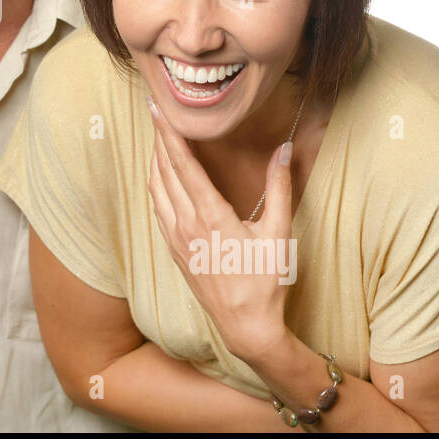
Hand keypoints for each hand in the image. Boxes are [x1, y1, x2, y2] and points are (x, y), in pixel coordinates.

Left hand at [146, 95, 292, 361]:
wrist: (245, 326)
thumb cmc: (266, 281)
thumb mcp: (279, 234)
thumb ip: (280, 189)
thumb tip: (285, 151)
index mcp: (210, 216)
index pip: (183, 165)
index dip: (168, 135)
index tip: (158, 111)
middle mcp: (186, 225)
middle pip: (164, 172)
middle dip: (158, 139)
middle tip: (153, 112)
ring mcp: (176, 239)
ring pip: (157, 190)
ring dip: (154, 161)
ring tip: (155, 137)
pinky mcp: (174, 250)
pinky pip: (158, 209)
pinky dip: (156, 186)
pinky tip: (160, 177)